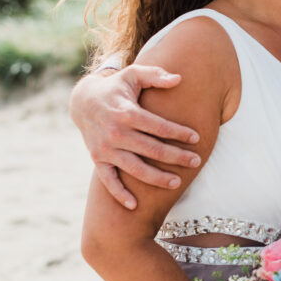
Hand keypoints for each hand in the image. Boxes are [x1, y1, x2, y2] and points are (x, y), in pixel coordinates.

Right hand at [70, 65, 200, 208]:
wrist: (83, 101)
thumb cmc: (117, 87)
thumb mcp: (134, 75)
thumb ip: (156, 75)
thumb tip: (179, 78)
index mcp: (126, 113)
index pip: (158, 126)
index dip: (178, 133)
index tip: (197, 138)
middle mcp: (115, 133)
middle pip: (151, 149)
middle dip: (175, 157)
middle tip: (196, 162)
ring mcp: (105, 149)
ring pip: (134, 168)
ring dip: (156, 177)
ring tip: (177, 183)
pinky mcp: (98, 160)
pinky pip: (108, 180)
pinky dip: (119, 194)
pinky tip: (134, 206)